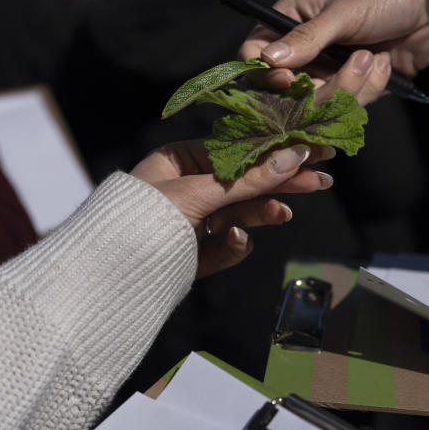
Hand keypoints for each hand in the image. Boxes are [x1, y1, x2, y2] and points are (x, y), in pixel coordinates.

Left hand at [130, 140, 333, 277]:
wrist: (108, 278)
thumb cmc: (143, 219)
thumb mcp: (200, 193)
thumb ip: (249, 178)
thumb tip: (294, 156)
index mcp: (177, 162)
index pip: (237, 151)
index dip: (273, 152)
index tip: (309, 151)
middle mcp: (183, 188)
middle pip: (243, 182)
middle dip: (279, 182)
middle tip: (320, 182)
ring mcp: (187, 222)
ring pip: (237, 213)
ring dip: (262, 212)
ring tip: (284, 214)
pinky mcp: (191, 254)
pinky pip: (224, 245)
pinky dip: (235, 244)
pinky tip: (237, 242)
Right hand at [237, 0, 428, 105]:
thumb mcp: (346, 12)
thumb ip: (308, 37)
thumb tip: (268, 59)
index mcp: (287, 19)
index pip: (254, 54)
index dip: (266, 73)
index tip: (288, 80)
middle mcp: (299, 50)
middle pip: (284, 91)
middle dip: (323, 85)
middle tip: (358, 61)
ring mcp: (323, 74)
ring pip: (316, 105)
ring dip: (351, 86)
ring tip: (376, 58)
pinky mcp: (346, 92)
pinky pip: (344, 109)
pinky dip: (368, 89)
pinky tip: (385, 65)